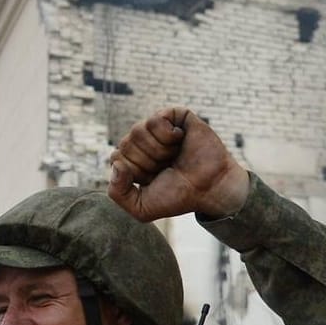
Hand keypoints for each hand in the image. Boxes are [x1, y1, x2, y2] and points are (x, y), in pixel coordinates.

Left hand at [107, 106, 248, 221]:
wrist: (209, 188)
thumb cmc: (178, 196)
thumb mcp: (141, 208)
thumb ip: (117, 194)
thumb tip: (116, 165)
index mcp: (133, 160)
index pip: (116, 158)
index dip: (135, 172)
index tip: (154, 179)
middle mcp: (143, 142)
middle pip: (125, 144)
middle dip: (147, 162)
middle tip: (168, 168)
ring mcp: (158, 127)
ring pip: (137, 131)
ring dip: (158, 150)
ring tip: (174, 155)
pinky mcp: (174, 116)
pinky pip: (155, 119)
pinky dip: (167, 135)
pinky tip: (180, 140)